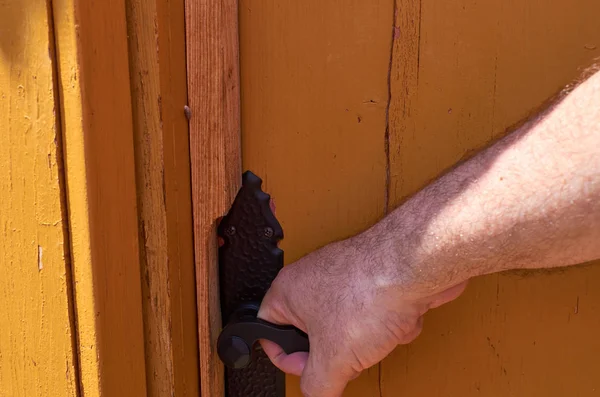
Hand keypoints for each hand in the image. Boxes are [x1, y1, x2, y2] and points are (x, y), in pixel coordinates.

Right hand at [258, 236, 466, 396]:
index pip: (268, 333)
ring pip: (346, 326)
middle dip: (336, 350)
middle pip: (311, 332)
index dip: (288, 359)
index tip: (309, 370)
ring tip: (376, 332)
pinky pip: (372, 314)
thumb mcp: (333, 359)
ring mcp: (342, 276)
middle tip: (346, 353)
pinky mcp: (371, 277)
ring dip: (366, 339)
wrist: (416, 267)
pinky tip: (396, 319)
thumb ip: (316, 385)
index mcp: (287, 291)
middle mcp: (311, 279)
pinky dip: (385, 323)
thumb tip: (315, 394)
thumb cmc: (370, 291)